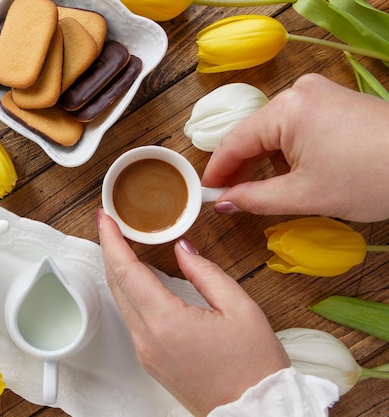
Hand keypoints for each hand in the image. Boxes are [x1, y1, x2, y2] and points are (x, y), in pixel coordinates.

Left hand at [96, 210, 289, 416]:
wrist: (256, 413)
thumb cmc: (254, 366)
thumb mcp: (240, 308)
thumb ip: (205, 272)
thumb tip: (182, 249)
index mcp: (165, 322)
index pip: (125, 271)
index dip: (111, 240)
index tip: (104, 218)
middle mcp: (146, 339)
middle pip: (116, 285)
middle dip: (109, 250)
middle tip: (111, 224)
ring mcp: (146, 353)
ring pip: (122, 303)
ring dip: (119, 272)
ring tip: (124, 245)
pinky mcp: (151, 361)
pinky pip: (133, 319)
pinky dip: (131, 293)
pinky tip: (141, 279)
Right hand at [202, 73, 388, 222]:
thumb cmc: (370, 178)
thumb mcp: (305, 195)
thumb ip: (255, 198)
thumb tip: (224, 203)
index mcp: (286, 108)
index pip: (234, 141)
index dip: (218, 171)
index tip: (206, 194)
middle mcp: (299, 92)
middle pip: (254, 134)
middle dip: (242, 168)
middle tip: (230, 198)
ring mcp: (320, 94)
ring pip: (276, 132)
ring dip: (267, 162)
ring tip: (264, 192)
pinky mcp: (336, 102)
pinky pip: (297, 127)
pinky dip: (289, 153)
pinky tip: (294, 176)